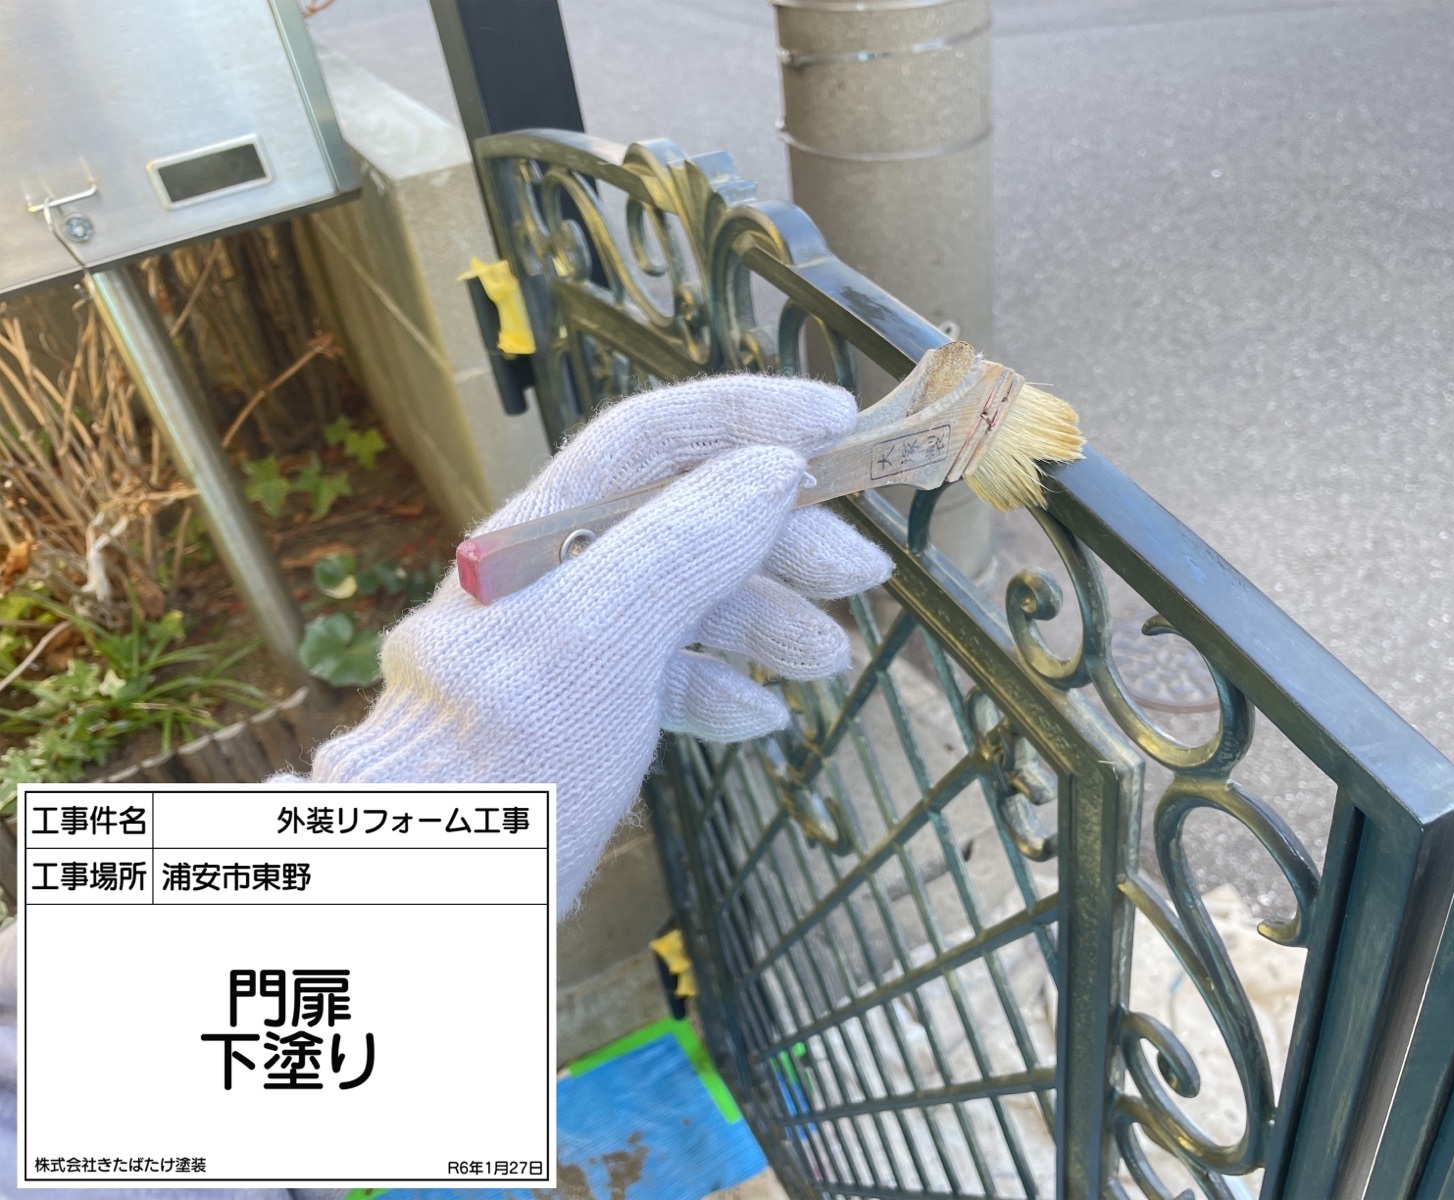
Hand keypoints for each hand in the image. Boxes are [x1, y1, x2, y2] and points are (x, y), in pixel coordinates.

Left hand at [305, 374, 891, 915]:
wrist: (429, 897)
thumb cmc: (506, 763)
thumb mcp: (599, 640)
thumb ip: (684, 545)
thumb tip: (772, 470)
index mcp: (537, 538)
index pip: (651, 440)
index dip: (748, 419)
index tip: (838, 423)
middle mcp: (545, 580)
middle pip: (681, 521)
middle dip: (779, 536)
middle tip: (861, 572)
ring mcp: (558, 651)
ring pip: (680, 601)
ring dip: (763, 617)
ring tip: (827, 657)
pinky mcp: (571, 719)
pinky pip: (658, 676)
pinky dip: (718, 687)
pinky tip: (760, 719)